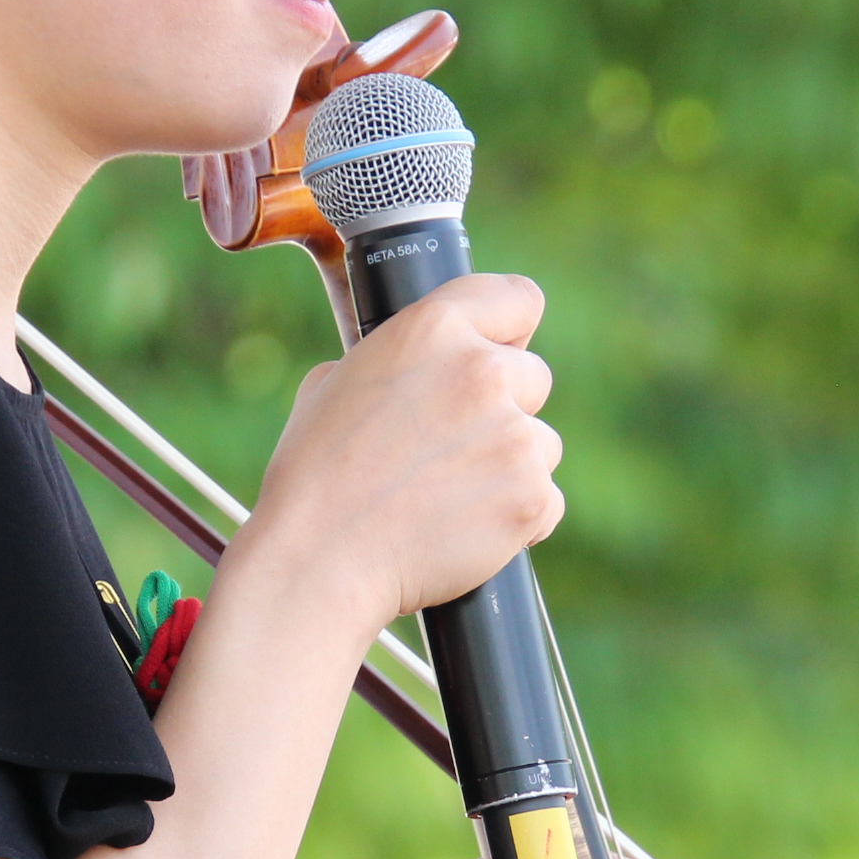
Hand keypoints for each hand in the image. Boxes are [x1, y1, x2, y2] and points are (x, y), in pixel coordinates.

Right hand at [238, 272, 563, 637]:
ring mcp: (515, 436)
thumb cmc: (313, 475)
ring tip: (447, 495)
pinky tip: (463, 526)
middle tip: (451, 445)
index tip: (499, 350)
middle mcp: (483, 371)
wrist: (321, 559)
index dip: (509, 329)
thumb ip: (394, 360)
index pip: (519, 299)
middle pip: (533, 376)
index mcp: (434, 328)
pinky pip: (545, 499)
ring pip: (541, 442)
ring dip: (509, 464)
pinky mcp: (533, 497)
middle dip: (504, 407)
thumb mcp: (334, 383)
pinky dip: (515, 516)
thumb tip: (419, 369)